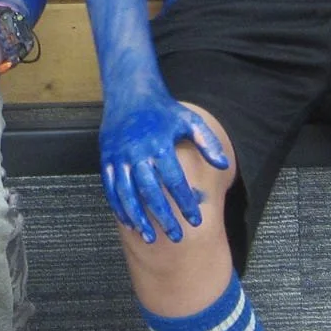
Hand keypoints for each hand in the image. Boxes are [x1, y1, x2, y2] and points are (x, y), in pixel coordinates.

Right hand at [99, 89, 230, 242]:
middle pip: (151, 192)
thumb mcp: (189, 120)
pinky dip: (119, 206)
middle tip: (176, 236)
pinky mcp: (107, 159)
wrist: (130, 93)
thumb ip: (207, 143)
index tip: (196, 220)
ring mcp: (119, 157)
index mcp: (160, 145)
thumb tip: (223, 164)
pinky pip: (111, 187)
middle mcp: (138, 153)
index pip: (175, 181)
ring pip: (128, 193)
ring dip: (139, 217)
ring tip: (150, 237)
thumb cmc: (163, 110)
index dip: (186, 202)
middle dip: (163, 216)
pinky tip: (129, 222)